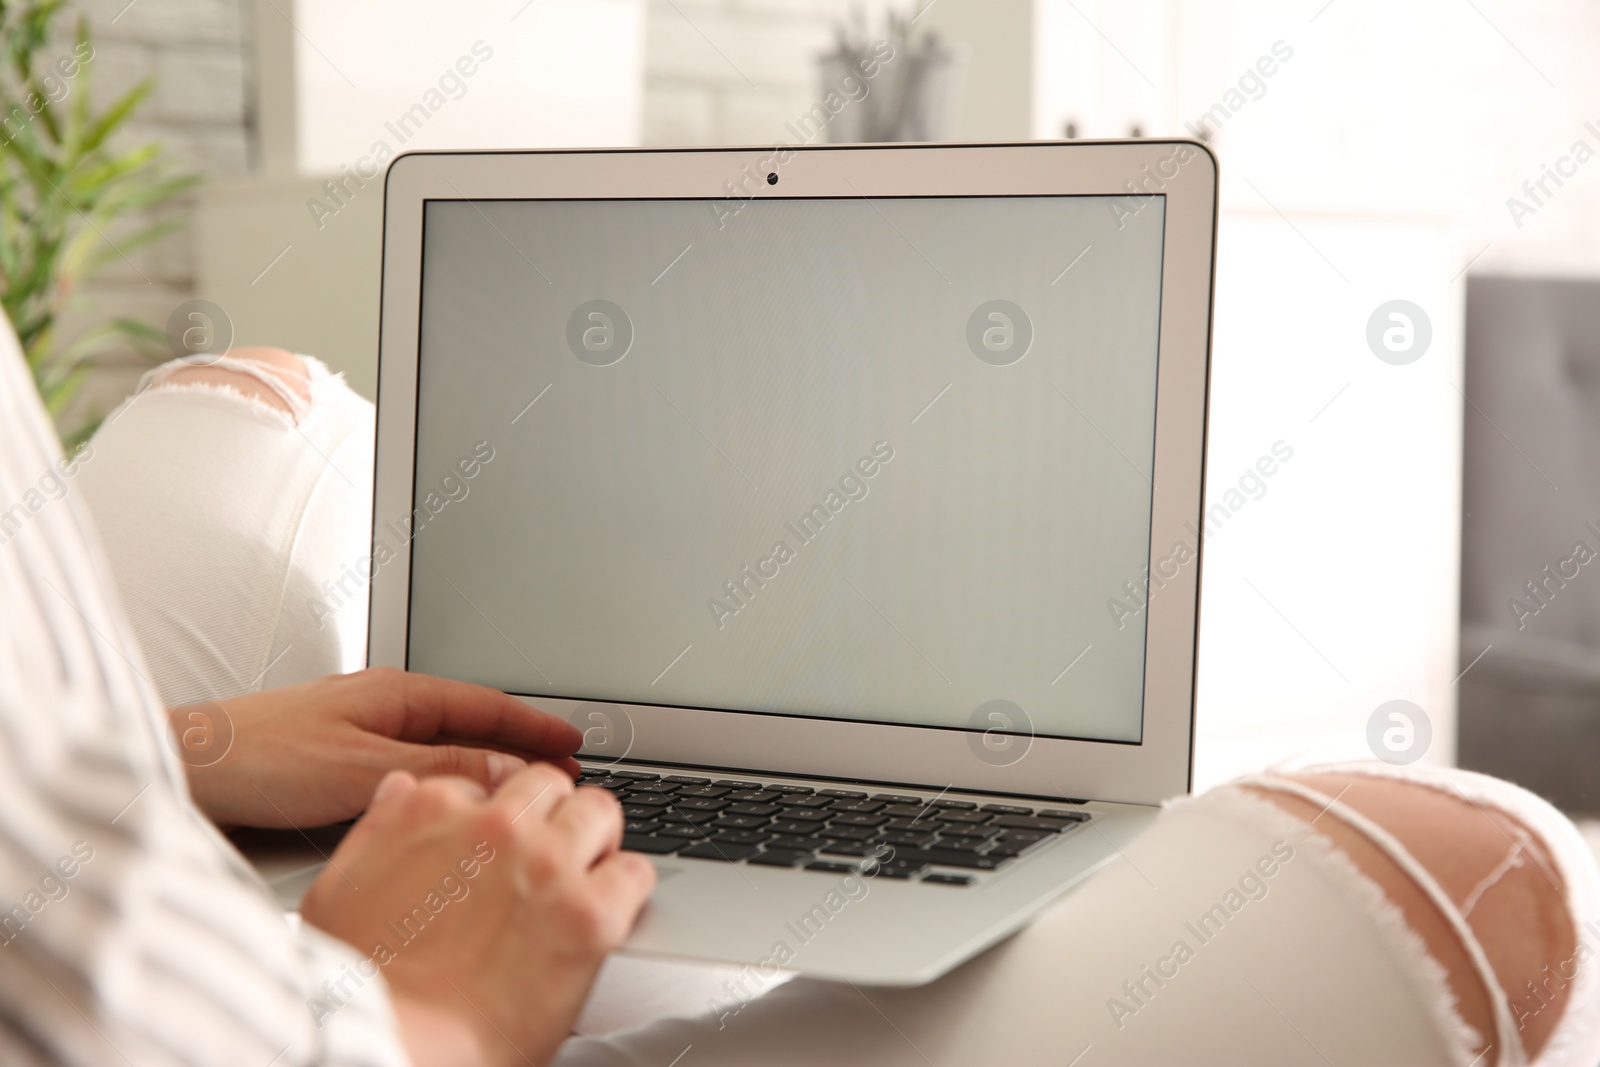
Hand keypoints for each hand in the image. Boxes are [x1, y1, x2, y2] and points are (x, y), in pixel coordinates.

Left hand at [173, 667, 582, 828]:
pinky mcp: (340, 758)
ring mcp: (361, 728)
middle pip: (471, 723)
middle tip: (561, 773)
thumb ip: (440, 772)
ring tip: (520, 789)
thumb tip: (506, 772)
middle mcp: (383, 704)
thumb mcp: (364, 769)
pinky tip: (450, 803)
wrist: (186, 768)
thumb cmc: (259, 759)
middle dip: (520, 745)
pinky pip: (414, 763)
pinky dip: (446, 779)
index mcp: (397, 693)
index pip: (487, 706)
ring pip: (442, 745)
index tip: (574, 744)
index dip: (535, 727)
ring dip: (484, 763)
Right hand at [301, 765, 655, 1066]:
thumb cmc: (361, 986)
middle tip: (552, 851)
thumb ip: (379, 828)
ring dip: (593, 839)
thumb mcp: (339, 889)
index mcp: (433, 811)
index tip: (501, 842)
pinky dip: (626, 887)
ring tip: (586, 872)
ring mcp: (548, 865)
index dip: (496, 816)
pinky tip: (609, 908)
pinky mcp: (589, 914)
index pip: (487, 784)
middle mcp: (496, 826)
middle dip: (552, 814)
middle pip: (549, 787)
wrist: (396, 1045)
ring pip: (598, 813)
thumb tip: (400, 790)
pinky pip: (634, 872)